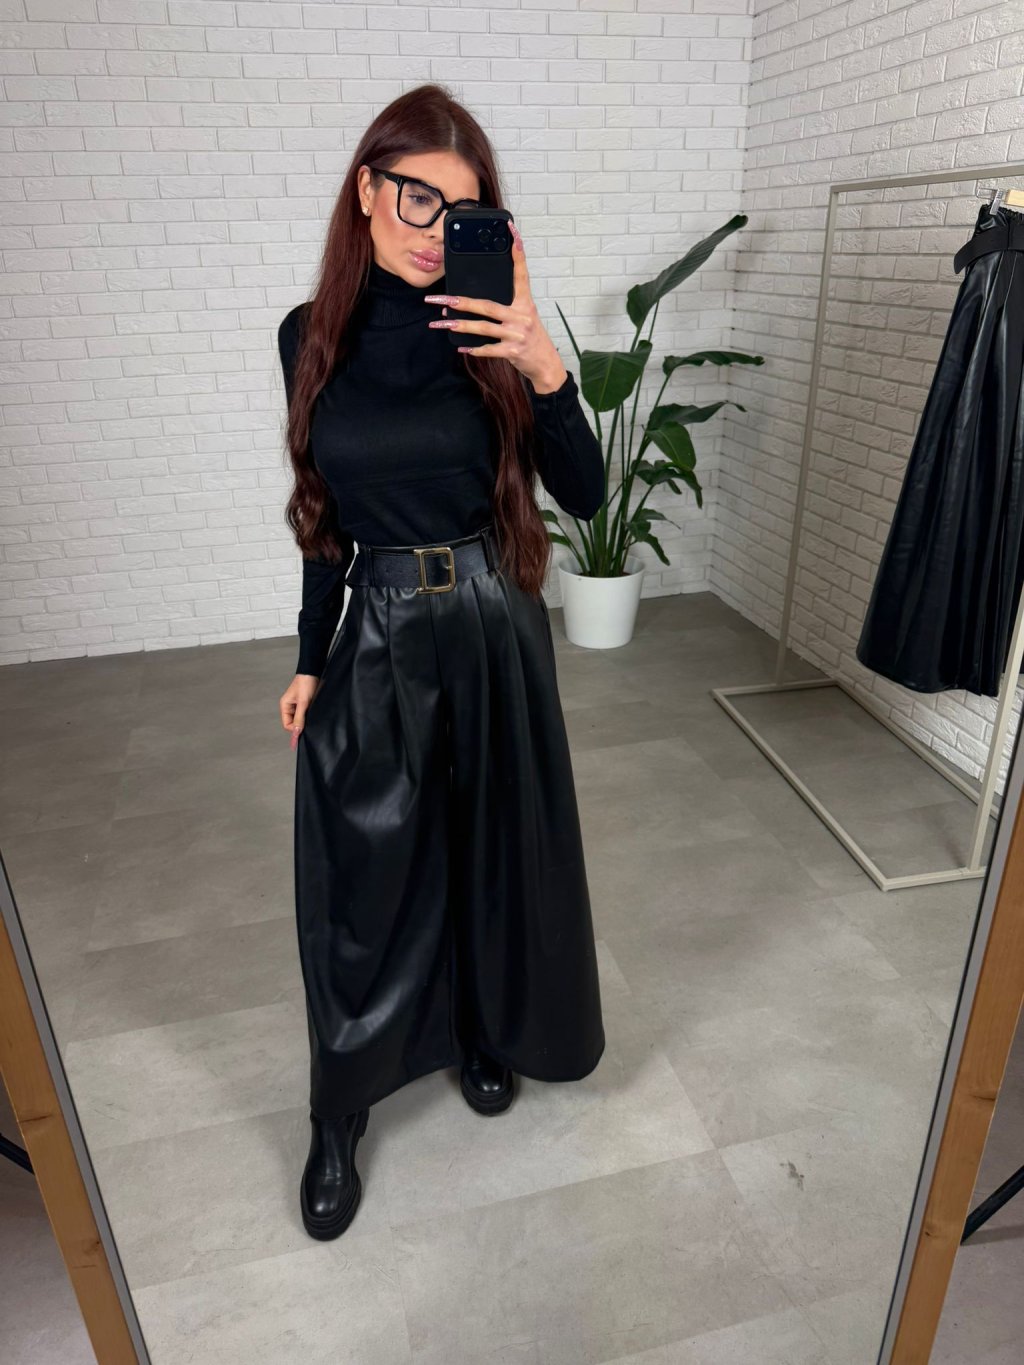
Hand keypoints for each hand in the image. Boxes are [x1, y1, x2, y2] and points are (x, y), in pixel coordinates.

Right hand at [280, 674, 320, 749]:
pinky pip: (305, 714)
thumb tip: (297, 731)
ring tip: (312, 715)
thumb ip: (299, 717)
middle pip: (293, 723)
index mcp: (285, 706)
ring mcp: (297, 706)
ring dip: (305, 719)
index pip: (287, 724)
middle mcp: (289, 707)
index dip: (294, 729)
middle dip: (300, 724)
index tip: (304, 730)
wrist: (314, 672)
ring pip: (300, 719)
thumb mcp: (303, 702)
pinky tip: (313, 712)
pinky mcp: (304, 704)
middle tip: (310, 722)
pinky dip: (309, 715)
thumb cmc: (306, 684)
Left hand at [424, 222, 568, 393]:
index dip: (518, 252)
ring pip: (483, 327)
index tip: (512, 231)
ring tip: (442, 323)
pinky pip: (489, 349)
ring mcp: (517, 334)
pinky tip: (461, 347)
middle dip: (462, 302)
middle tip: (442, 299)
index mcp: (525, 303)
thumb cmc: (530, 338)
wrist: (546, 364)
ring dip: (461, 326)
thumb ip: (505, 308)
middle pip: (487, 305)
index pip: (521, 274)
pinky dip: (474, 349)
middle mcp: (522, 315)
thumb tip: (470, 304)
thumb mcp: (524, 317)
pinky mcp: (513, 351)